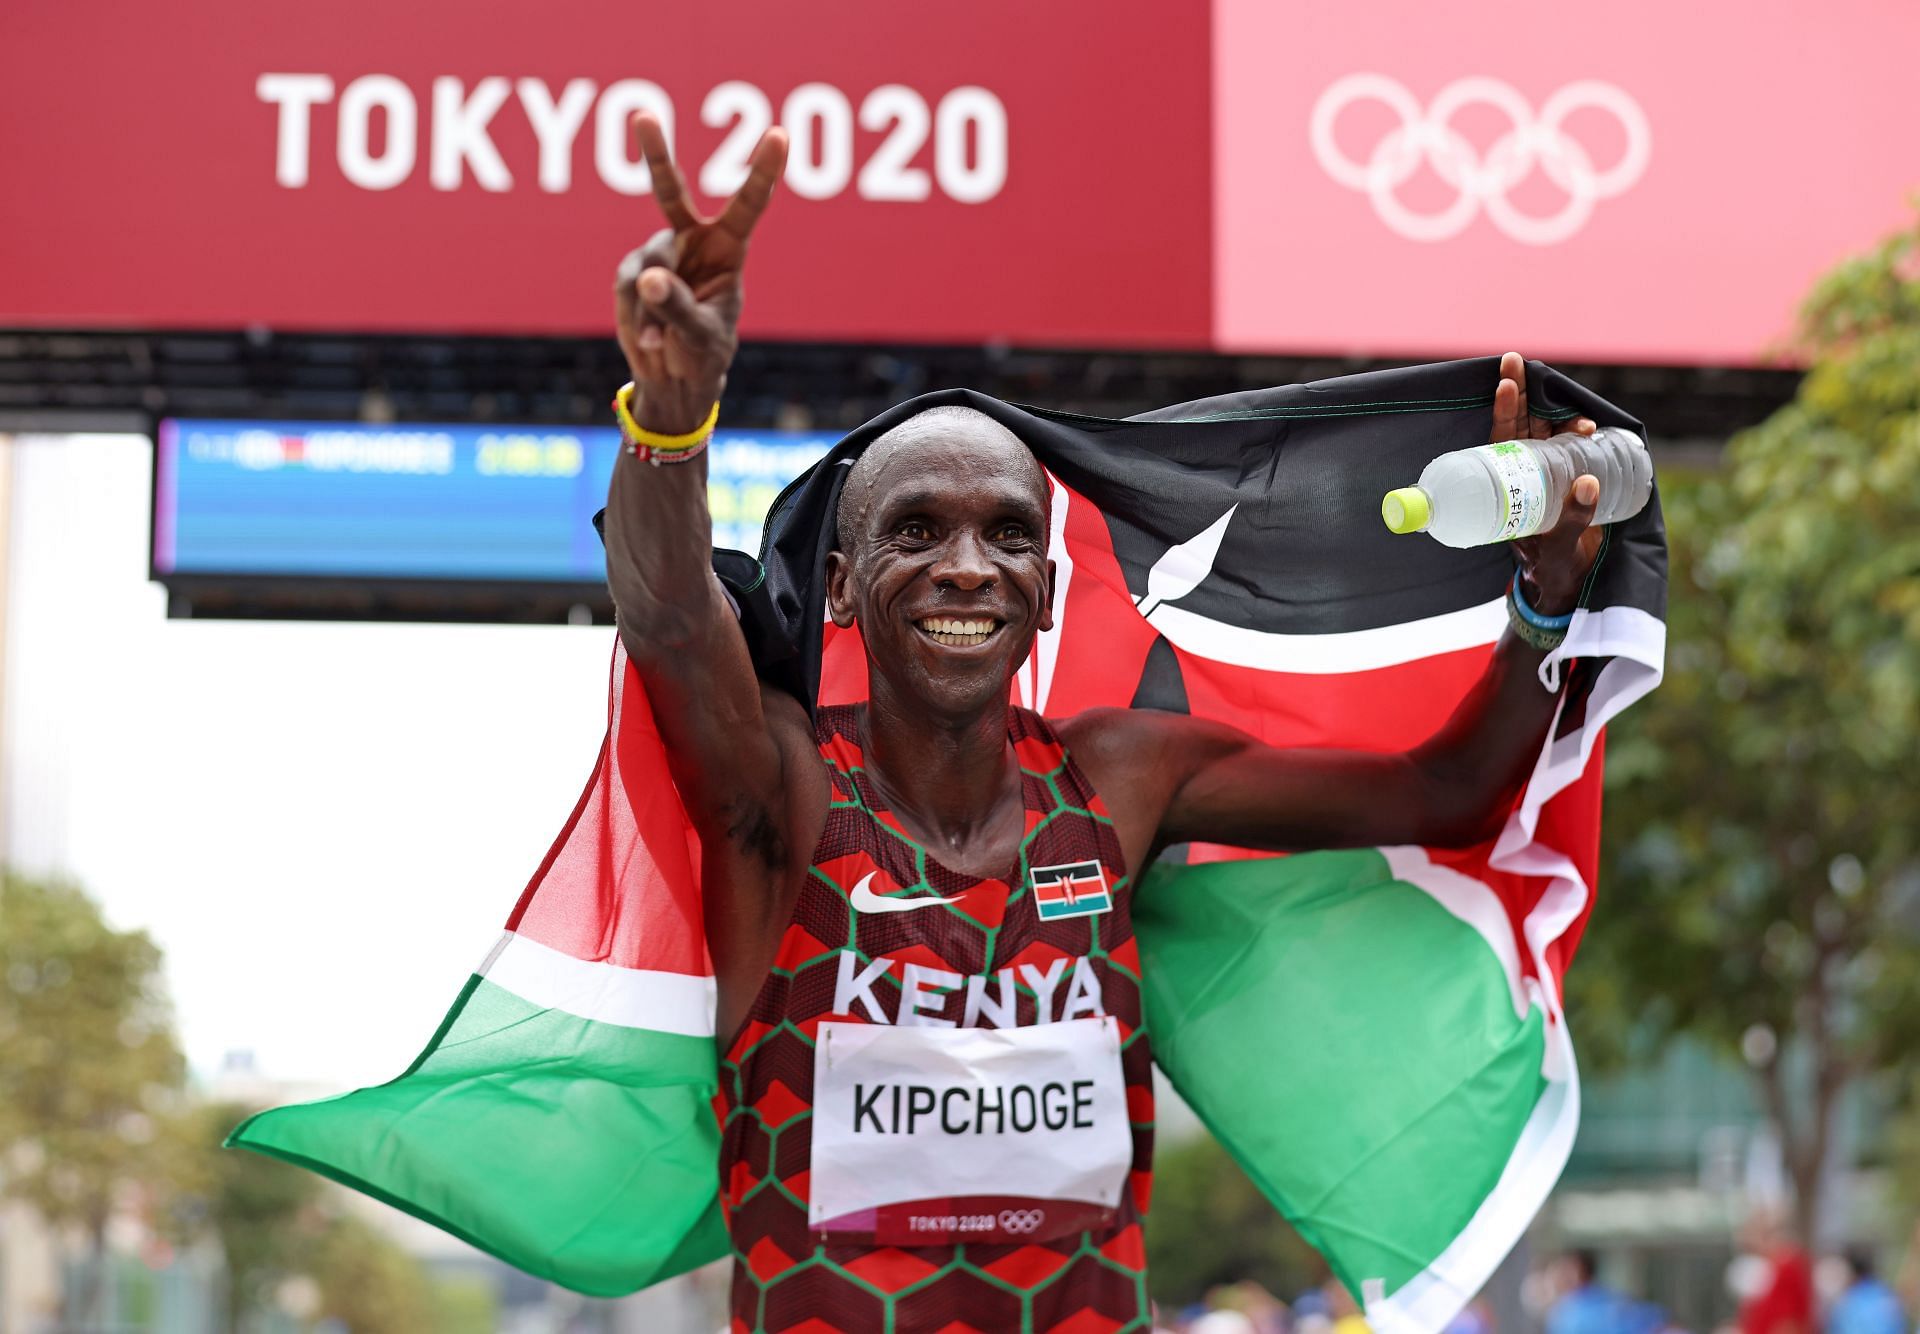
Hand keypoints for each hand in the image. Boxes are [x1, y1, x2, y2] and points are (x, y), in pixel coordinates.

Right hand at [613, 112, 787, 435]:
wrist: (674, 381)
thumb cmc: (703, 355)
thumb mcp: (699, 338)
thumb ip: (677, 309)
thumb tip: (647, 278)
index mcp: (728, 249)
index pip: (748, 204)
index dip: (762, 171)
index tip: (779, 135)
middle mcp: (692, 242)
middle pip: (671, 192)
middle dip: (656, 154)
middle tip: (642, 115)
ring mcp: (658, 255)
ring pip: (647, 264)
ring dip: (652, 308)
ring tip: (661, 340)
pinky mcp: (630, 273)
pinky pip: (627, 287)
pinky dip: (636, 318)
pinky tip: (648, 341)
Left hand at [1495, 352, 1604, 617]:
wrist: (1568, 582)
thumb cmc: (1552, 566)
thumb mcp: (1557, 545)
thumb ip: (1573, 518)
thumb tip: (1590, 482)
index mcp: (1509, 485)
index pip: (1502, 438)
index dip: (1504, 409)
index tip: (1506, 382)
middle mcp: (1526, 471)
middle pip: (1523, 423)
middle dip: (1524, 393)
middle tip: (1516, 361)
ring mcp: (1551, 471)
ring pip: (1550, 430)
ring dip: (1561, 414)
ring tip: (1575, 415)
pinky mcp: (1574, 475)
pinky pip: (1574, 445)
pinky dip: (1582, 432)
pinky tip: (1591, 425)